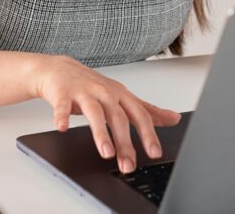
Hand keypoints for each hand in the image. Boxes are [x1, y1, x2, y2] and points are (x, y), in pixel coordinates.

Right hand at [31, 54, 181, 173]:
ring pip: (95, 113)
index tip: (154, 153)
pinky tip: (63, 128)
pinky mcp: (63, 93)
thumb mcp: (123, 96)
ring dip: (101, 133)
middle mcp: (105, 93)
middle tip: (128, 164)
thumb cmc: (94, 86)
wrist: (61, 69)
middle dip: (125, 143)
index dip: (148, 134)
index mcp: (121, 95)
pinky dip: (62, 117)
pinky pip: (62, 106)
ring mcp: (84, 92)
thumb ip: (148, 110)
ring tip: (106, 152)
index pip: (139, 115)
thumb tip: (174, 118)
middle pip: (118, 118)